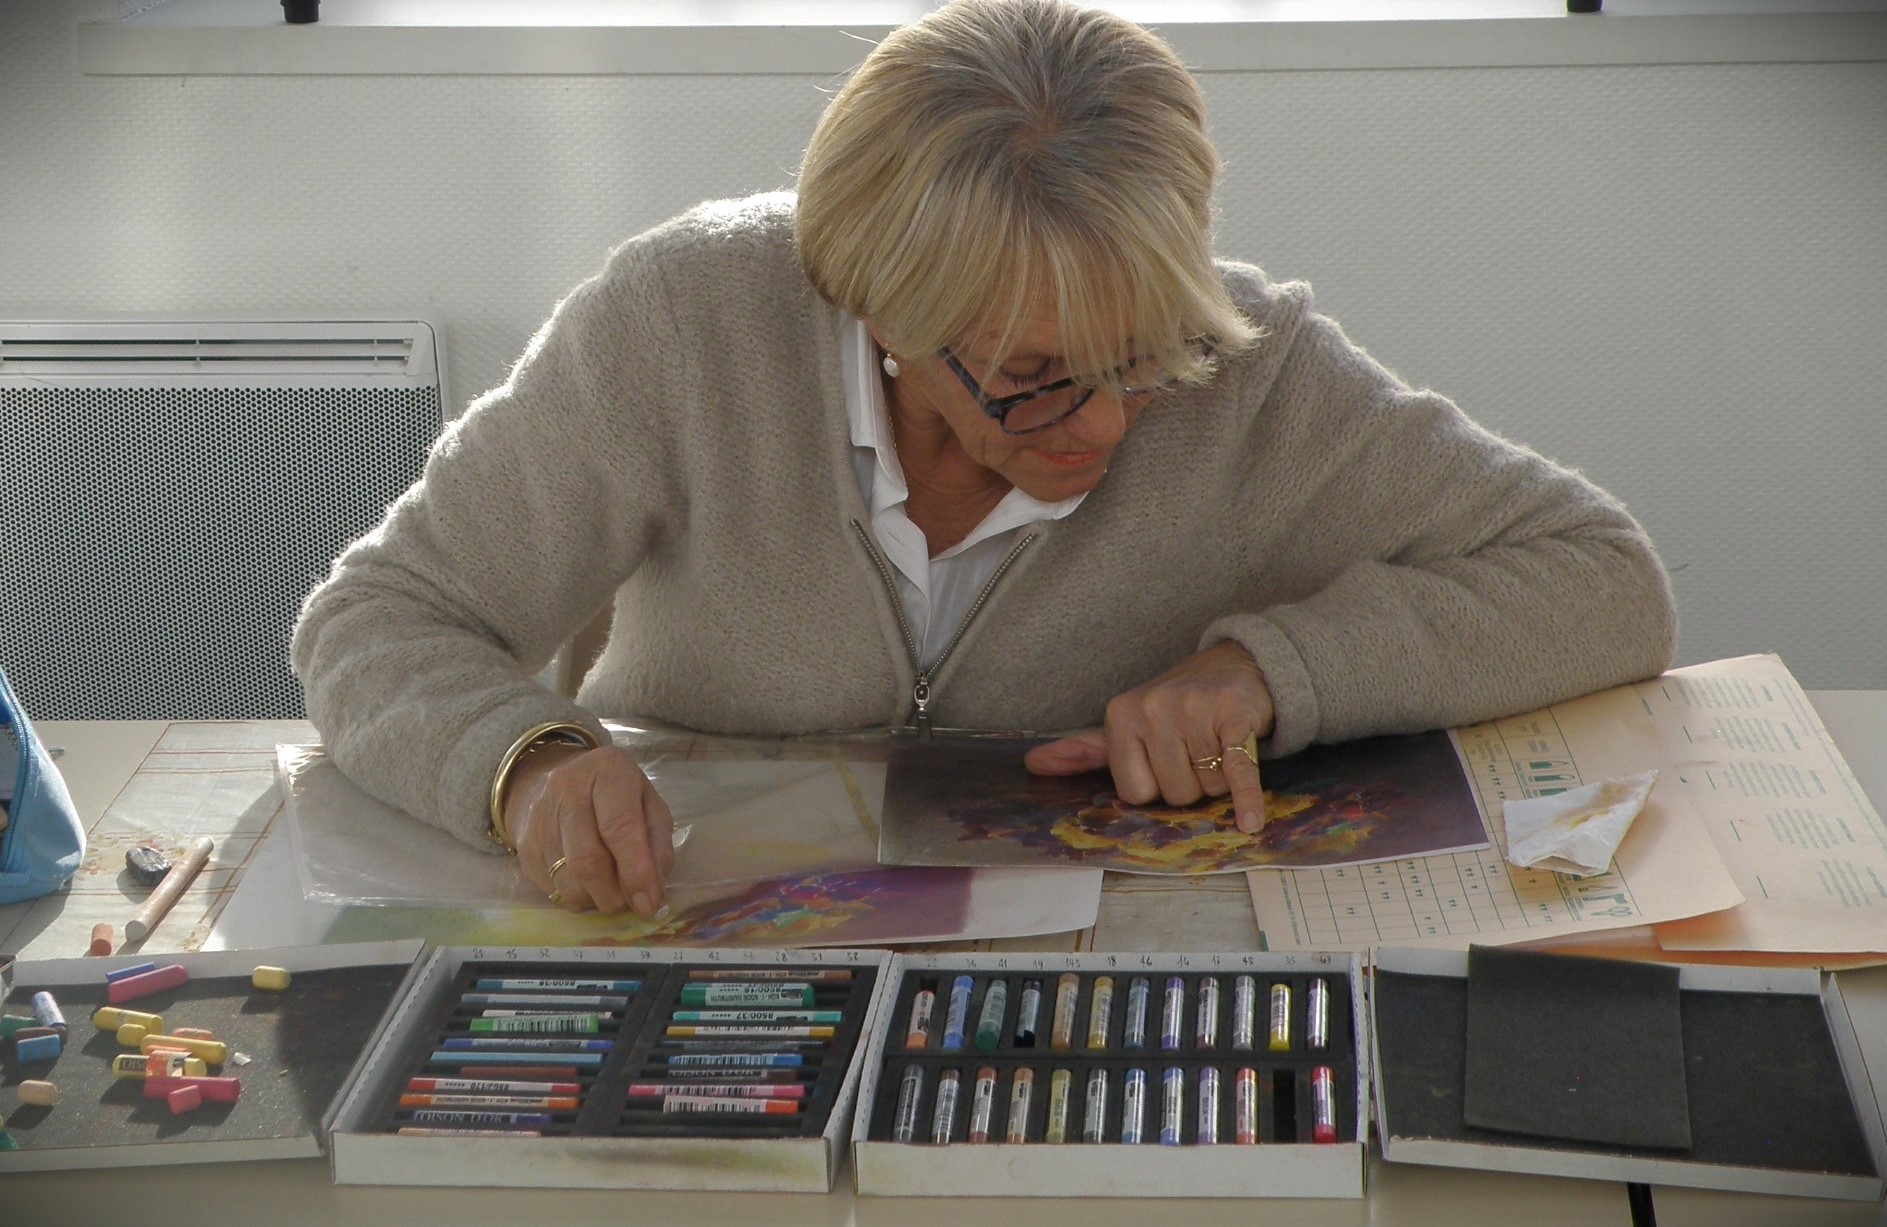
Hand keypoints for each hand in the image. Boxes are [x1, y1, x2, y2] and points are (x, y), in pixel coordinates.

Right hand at [504, 743, 675, 915]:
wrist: (560, 785)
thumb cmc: (618, 798)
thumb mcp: (650, 807)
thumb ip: (658, 846)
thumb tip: (652, 892)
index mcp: (608, 771)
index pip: (620, 827)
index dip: (636, 872)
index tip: (649, 903)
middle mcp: (567, 789)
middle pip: (587, 860)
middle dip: (614, 894)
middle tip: (630, 904)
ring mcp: (539, 817)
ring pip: (567, 881)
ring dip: (595, 900)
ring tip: (611, 893)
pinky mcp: (524, 845)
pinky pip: (551, 888)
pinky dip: (576, 898)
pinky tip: (588, 885)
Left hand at [1024, 641, 1274, 832]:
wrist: (1237, 665)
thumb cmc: (1178, 705)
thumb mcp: (1128, 722)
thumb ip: (1084, 749)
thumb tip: (1032, 764)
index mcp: (1121, 715)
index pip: (1133, 792)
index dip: (1155, 788)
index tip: (1165, 763)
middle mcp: (1153, 709)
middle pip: (1172, 794)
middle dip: (1189, 784)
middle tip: (1196, 752)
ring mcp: (1193, 710)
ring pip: (1206, 789)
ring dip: (1218, 781)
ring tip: (1217, 747)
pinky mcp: (1234, 716)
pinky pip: (1238, 772)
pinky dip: (1246, 799)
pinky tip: (1249, 822)